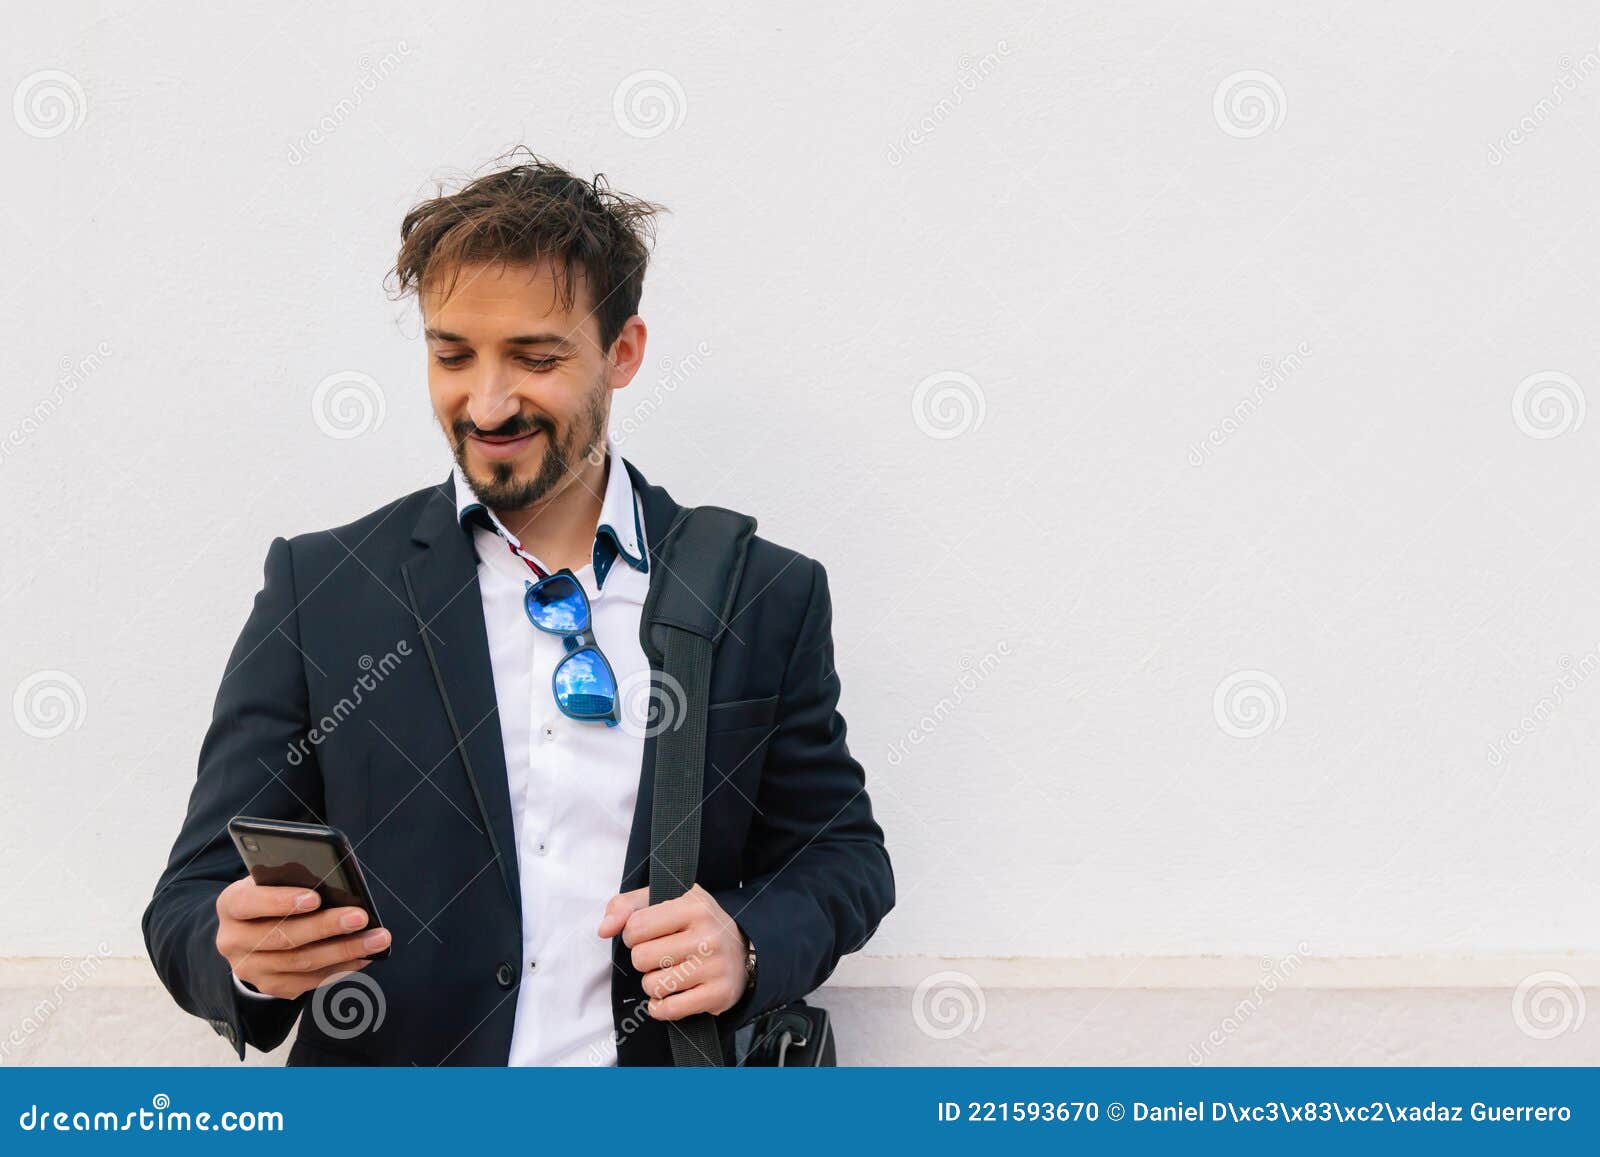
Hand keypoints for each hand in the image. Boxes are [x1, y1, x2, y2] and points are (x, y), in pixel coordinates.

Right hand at [214, 878, 390, 999]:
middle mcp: (233, 940)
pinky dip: (341, 967)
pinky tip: (364, 956)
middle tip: (360, 917)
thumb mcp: (273, 879)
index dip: (280, 901)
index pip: (249, 903)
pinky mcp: (270, 986)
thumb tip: (334, 880)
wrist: (251, 928)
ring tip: (377, 938)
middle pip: (282, 937)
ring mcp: (250, 968)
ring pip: (300, 962)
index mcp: (231, 906)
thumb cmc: (272, 893)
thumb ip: (292, 877)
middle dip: (325, 927)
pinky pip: (309, 981)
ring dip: (344, 951)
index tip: (315, 897)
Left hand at [597, 883, 747, 1019]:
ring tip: (669, 972)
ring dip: (652, 983)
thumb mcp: (665, 900)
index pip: (636, 926)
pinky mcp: (718, 994)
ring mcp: (715, 967)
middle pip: (642, 958)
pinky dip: (660, 1006)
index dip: (633, 934)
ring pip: (653, 985)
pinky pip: (669, 1009)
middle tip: (660, 955)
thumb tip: (604, 929)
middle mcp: (708, 936)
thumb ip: (627, 906)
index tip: (647, 935)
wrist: (741, 949)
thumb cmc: (694, 923)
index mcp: (694, 905)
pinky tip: (671, 994)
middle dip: (643, 960)